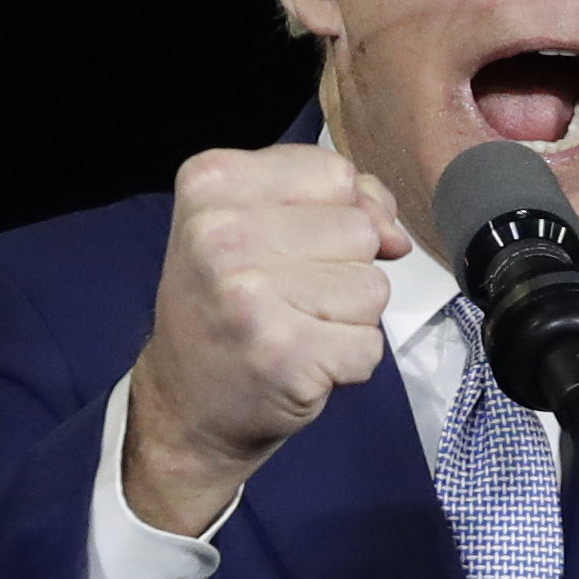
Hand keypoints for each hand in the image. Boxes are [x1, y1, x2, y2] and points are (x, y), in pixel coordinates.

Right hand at [122, 142, 411, 533]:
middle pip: (359, 228)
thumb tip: (394, 234)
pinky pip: (369, 344)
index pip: (335, 172)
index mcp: (210, 182)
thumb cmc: (225, 308)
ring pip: (372, 286)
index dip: (334, 213)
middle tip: (284, 298)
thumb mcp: (256, 224)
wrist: (184, 406)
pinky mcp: (284, 355)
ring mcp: (249, 296)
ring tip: (293, 329)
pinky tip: (300, 364)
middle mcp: (220, 233)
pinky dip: (348, 362)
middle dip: (342, 268)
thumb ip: (334, 200)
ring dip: (347, 317)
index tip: (286, 249)